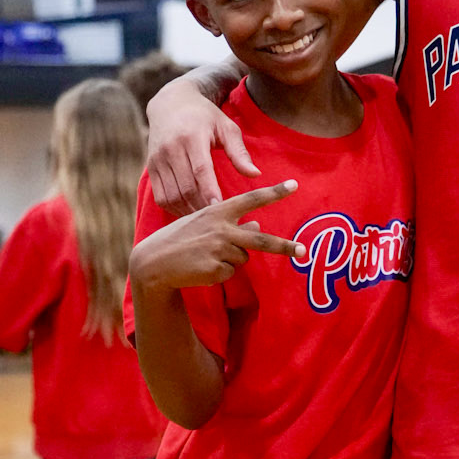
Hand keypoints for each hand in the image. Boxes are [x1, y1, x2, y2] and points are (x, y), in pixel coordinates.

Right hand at [130, 183, 299, 292]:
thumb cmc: (181, 238)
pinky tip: (201, 268)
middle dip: (284, 246)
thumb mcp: (204, 222)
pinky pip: (230, 273)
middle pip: (261, 239)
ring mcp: (218, 250)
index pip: (251, 198)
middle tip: (303, 251)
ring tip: (206, 256)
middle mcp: (221, 228)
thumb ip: (231, 221)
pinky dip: (220, 273)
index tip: (294, 185)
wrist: (154, 262)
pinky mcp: (215, 269)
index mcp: (218, 211)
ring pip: (243, 258)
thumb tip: (257, 224)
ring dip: (231, 260)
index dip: (274, 192)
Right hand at [147, 76, 258, 213]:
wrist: (170, 104)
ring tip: (207, 221)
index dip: (210, 191)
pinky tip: (190, 213)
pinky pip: (161, 196)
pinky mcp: (151, 168)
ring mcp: (158, 160)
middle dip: (202, 207)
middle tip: (219, 222)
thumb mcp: (226, 127)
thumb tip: (256, 174)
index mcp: (191, 137)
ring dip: (189, 211)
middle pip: (186, 187)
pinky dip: (175, 209)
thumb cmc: (205, 116)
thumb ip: (239, 152)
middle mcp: (170, 149)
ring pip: (172, 195)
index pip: (200, 170)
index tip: (221, 209)